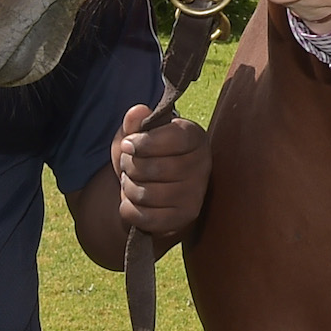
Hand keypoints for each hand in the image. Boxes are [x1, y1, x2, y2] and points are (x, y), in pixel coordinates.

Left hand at [113, 104, 211, 239]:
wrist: (155, 192)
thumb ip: (136, 122)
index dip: (144, 142)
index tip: (127, 144)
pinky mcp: (185, 219)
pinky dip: (128, 209)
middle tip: (127, 165)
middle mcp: (203, 166)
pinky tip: (133, 201)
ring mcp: (196, 195)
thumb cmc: (148, 156)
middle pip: (154, 168)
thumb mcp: (138, 135)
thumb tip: (137, 112)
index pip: (173, 138)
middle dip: (129, 166)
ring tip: (131, 182)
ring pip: (147, 194)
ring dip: (128, 188)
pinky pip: (145, 217)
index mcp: (196, 137)